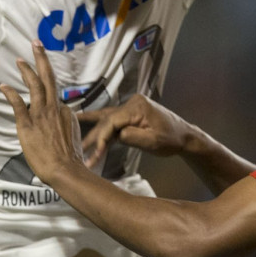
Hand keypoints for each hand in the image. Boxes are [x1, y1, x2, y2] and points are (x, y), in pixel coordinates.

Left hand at [0, 42, 83, 182]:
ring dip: (27, 71)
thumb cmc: (70, 159)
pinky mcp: (28, 124)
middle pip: (48, 79)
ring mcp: (41, 115)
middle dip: (41, 59)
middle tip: (36, 44)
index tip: (42, 87)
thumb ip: (66, 126)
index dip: (48, 92)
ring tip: (20, 60)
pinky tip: (4, 86)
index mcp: (65, 112)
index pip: (55, 96)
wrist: (65, 169)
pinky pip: (18, 105)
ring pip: (35, 86)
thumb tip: (64, 121)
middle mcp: (54, 109)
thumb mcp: (72, 137)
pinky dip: (11, 94)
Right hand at [79, 94, 193, 168]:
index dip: (101, 137)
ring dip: (93, 130)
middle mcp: (131, 103)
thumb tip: (116, 135)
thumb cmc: (171, 139)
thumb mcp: (153, 142)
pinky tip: (82, 121)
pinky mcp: (129, 115)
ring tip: (71, 127)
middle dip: (94, 137)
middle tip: (80, 150)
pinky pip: (111, 120)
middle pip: (107, 119)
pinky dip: (100, 126)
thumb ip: (133, 137)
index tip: (95, 152)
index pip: (112, 121)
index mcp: (137, 107)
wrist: (184, 136)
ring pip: (106, 119)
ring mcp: (130, 108)